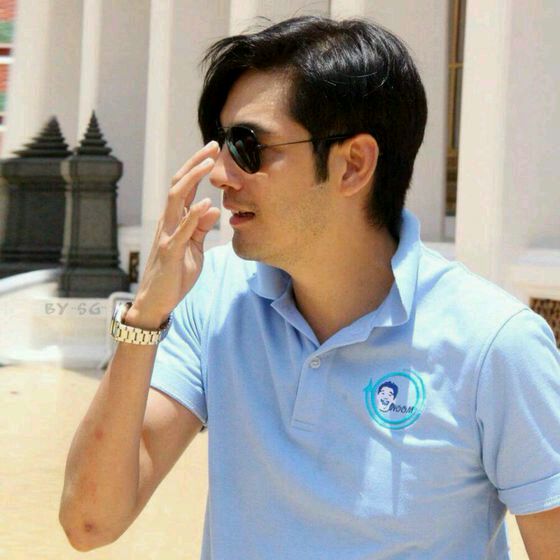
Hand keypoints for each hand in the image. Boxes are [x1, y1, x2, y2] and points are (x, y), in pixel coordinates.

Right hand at [126, 141, 220, 328]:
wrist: (156, 301)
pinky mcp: (170, 252)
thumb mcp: (193, 248)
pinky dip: (192, 217)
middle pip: (179, 185)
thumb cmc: (175, 274)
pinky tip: (205, 204)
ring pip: (176, 200)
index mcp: (175, 221)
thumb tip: (213, 209)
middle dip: (195, 164)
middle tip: (213, 147)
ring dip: (192, 180)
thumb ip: (200, 229)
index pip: (185, 187)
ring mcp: (167, 235)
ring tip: (209, 165)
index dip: (197, 168)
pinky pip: (181, 231)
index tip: (213, 152)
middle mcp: (168, 222)